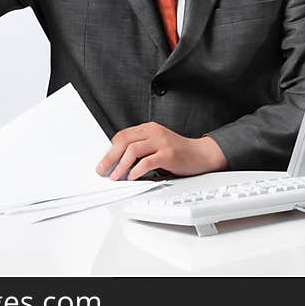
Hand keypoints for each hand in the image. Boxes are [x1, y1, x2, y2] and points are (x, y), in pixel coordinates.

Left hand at [96, 122, 228, 180]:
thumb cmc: (179, 152)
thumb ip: (141, 147)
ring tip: (116, 176)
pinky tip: (133, 177)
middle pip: (124, 141)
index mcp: (149, 128)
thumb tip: (119, 160)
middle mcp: (154, 132)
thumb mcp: (158, 143)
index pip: (122, 135)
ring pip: (132, 150)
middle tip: (102, 169)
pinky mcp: (168, 154)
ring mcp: (162, 142)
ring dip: (121, 166)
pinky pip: (146, 162)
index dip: (110, 149)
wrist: (201, 154)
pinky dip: (136, 171)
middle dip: (110, 157)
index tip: (103, 161)